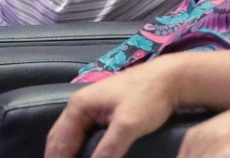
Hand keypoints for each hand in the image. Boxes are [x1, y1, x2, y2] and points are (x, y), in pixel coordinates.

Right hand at [45, 61, 178, 157]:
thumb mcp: (127, 126)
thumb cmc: (149, 97)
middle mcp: (80, 105)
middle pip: (60, 141)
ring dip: (72, 155)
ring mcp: (92, 108)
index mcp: (79, 106)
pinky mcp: (104, 113)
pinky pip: (85, 136)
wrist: (171, 78)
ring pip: (72, 138)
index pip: (58, 145)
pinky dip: (82, 150)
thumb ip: (106, 151)